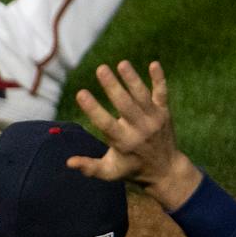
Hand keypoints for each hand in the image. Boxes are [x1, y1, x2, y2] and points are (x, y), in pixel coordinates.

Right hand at [66, 60, 199, 209]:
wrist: (166, 170)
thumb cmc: (131, 169)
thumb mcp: (109, 173)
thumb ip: (89, 167)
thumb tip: (69, 162)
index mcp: (123, 142)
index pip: (105, 123)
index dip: (93, 108)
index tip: (81, 93)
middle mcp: (140, 128)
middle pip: (125, 104)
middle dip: (113, 86)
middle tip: (100, 69)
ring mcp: (154, 119)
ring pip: (142, 95)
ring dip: (132, 78)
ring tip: (121, 63)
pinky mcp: (164, 112)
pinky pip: (162, 93)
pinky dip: (159, 79)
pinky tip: (154, 64)